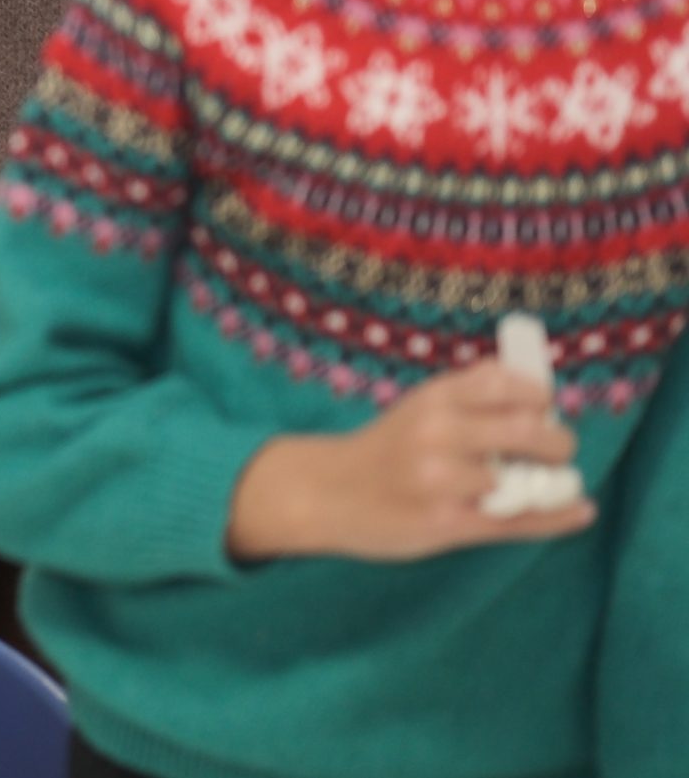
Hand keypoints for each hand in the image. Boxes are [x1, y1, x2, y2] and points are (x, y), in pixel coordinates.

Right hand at [227, 361, 593, 562]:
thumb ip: (468, 397)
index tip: (545, 409)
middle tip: (556, 452)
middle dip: (558, 443)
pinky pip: (517, 522)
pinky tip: (579, 512)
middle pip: (529, 431)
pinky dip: (557, 519)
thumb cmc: (384, 449)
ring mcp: (442, 481)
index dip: (539, 396)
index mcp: (433, 397)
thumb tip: (537, 389)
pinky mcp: (446, 523)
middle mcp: (438, 433)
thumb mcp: (418, 408)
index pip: (507, 383)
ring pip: (526, 482)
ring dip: (548, 486)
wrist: (326, 493)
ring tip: (545, 486)